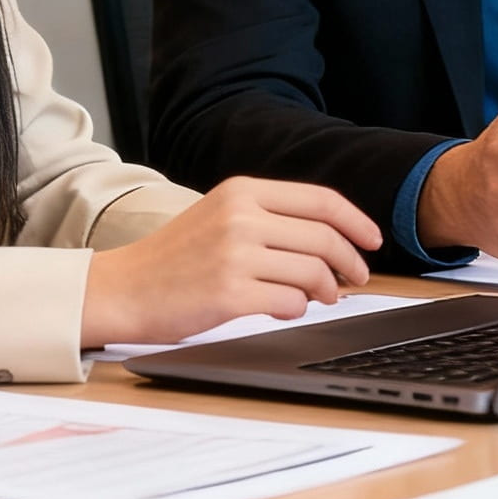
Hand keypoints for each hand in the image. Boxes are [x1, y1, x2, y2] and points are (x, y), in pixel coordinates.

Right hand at [79, 177, 381, 348]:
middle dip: (350, 263)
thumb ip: (269, 217)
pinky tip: (286, 307)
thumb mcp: (219, 214)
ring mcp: (235, 255)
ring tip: (321, 297)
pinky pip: (290, 302)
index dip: (357, 222)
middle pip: (324, 238)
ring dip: (326, 290)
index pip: (320, 200)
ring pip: (313, 272)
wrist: (124, 288)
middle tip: (356, 279)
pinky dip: (297, 308)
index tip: (373, 241)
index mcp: (241, 190)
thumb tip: (333, 238)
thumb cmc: (175, 257)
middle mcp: (240, 217)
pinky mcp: (230, 294)